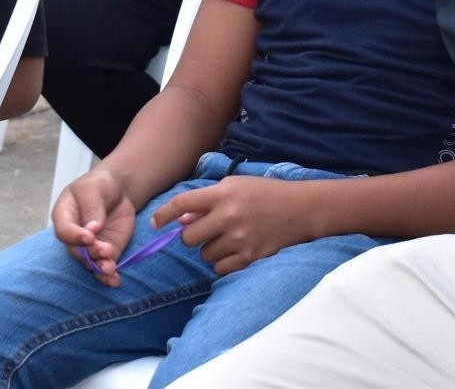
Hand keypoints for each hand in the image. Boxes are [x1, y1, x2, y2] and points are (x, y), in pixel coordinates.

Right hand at [52, 169, 138, 286]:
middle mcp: (74, 236)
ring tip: (110, 268)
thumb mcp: (94, 189)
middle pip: (76, 250)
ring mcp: (89, 247)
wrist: (118, 190)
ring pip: (89, 262)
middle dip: (90, 253)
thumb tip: (92, 229)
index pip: (64, 231)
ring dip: (99, 268)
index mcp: (64, 216)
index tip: (89, 237)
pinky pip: (103, 267)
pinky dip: (108, 276)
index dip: (74, 236)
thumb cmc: (99, 185)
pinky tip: (115, 280)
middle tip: (105, 250)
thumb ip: (92, 208)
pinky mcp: (105, 253)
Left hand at [152, 176, 313, 274]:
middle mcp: (229, 216)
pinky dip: (222, 262)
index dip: (163, 214)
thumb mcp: (236, 186)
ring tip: (227, 238)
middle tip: (205, 230)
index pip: (182, 203)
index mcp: (224, 194)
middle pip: (188, 237)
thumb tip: (181, 220)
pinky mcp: (249, 257)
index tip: (154, 223)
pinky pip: (219, 268)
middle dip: (192, 235)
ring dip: (209, 249)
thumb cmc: (265, 193)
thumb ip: (207, 201)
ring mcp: (240, 239)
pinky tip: (233, 250)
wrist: (300, 209)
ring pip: (204, 254)